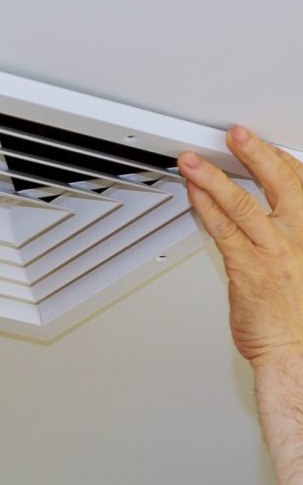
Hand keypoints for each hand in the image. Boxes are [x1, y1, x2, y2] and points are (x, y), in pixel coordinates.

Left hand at [177, 126, 302, 367]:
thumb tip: (270, 223)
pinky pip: (222, 231)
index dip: (280, 160)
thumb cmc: (299, 318)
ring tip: (195, 160)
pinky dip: (205, 209)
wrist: (295, 351)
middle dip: (254, 152)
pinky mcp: (246, 269)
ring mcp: (272, 252)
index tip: (265, 145)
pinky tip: (193, 194)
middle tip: (235, 133)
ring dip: (214, 177)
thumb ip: (290, 240)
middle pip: (279, 182)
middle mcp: (298, 237)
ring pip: (242, 203)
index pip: (301, 185)